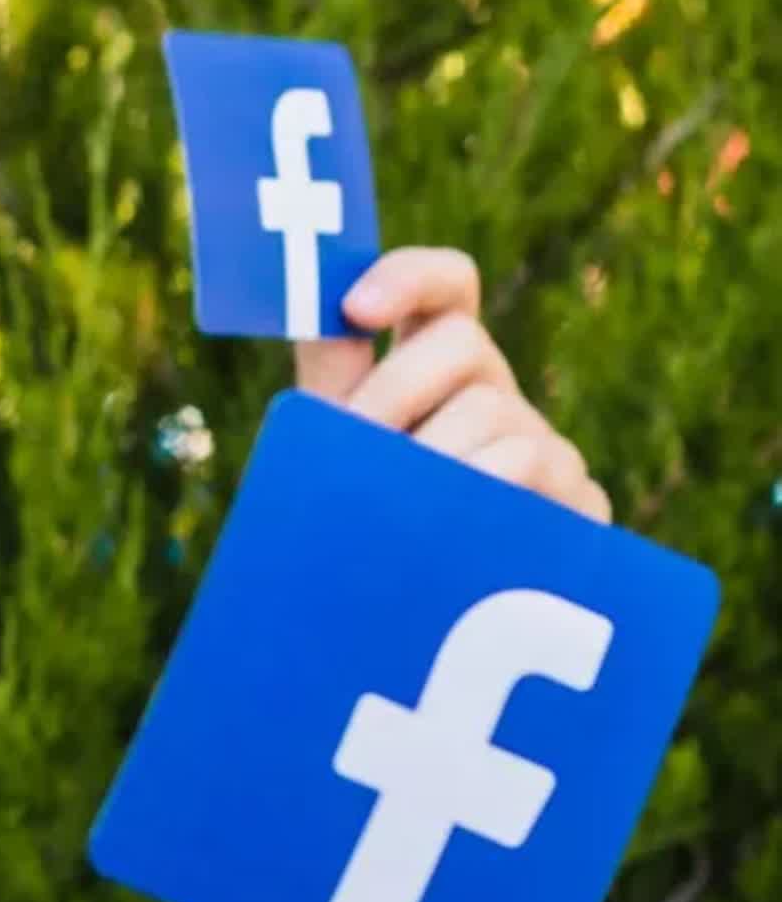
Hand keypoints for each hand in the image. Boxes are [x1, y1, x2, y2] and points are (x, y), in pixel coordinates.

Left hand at [296, 247, 608, 520]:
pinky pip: (530, 472)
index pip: (448, 289)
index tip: (356, 307)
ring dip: (426, 456)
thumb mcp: (329, 442)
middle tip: (353, 443)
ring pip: (493, 411)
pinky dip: (474, 496)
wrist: (392, 625)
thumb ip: (332, 368)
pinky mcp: (577, 501)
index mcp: (434, 367)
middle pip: (465, 342)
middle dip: (394, 390)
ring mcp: (544, 445)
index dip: (410, 276)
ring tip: (389, 508)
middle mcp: (495, 393)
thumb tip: (323, 296)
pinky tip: (448, 530)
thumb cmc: (356, 518)